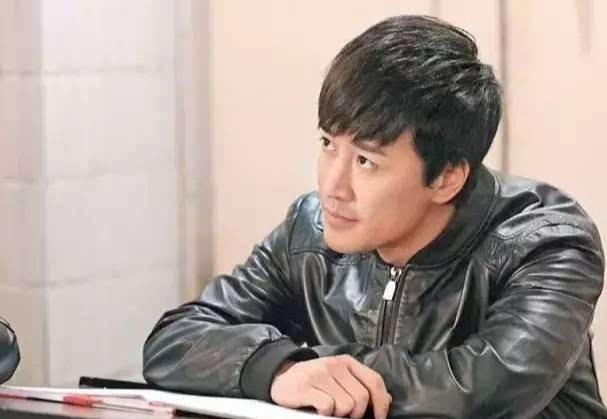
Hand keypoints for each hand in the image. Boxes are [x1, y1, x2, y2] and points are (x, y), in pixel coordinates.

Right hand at [270, 355, 391, 418]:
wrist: (281, 377)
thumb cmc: (315, 381)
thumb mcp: (340, 378)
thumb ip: (361, 385)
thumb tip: (387, 399)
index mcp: (347, 362)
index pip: (374, 380)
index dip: (381, 402)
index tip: (378, 417)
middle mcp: (335, 365)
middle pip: (361, 397)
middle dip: (356, 414)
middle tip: (344, 416)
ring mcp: (320, 374)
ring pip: (346, 405)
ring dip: (339, 415)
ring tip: (328, 410)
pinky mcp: (306, 386)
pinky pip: (327, 406)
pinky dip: (324, 414)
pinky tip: (317, 409)